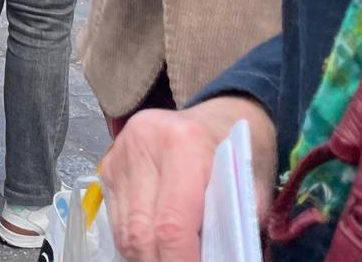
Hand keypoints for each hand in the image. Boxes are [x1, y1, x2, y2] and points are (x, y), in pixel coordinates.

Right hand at [99, 96, 275, 261]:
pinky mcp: (108, 165)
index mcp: (184, 144)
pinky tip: (159, 241)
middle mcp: (143, 143)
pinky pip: (117, 221)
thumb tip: (216, 261)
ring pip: (125, 232)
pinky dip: (138, 241)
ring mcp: (120, 153)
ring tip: (173, 256)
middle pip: (141, 232)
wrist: (219, 115)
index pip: (172, 225)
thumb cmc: (242, 153)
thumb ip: (233, 228)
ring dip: (147, 256)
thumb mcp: (253, 190)